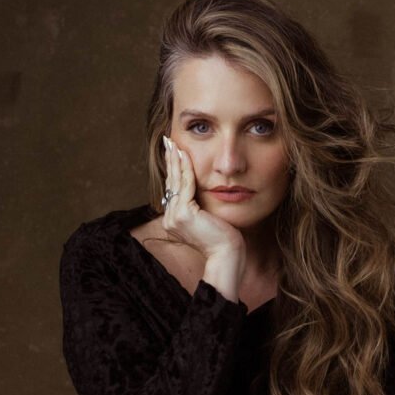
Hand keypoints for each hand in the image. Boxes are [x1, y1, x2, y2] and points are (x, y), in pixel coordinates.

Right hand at [162, 136, 244, 259]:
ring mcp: (174, 217)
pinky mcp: (183, 214)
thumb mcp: (208, 218)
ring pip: (176, 182)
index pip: (173, 189)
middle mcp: (170, 218)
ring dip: (175, 160)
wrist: (226, 254)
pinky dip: (185, 169)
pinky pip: (185, 186)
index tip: (173, 151)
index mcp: (174, 220)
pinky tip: (185, 155)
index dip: (173, 169)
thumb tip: (202, 189)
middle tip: (167, 140)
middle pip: (170, 182)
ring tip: (173, 143)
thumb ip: (199, 206)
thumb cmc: (223, 239)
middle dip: (170, 160)